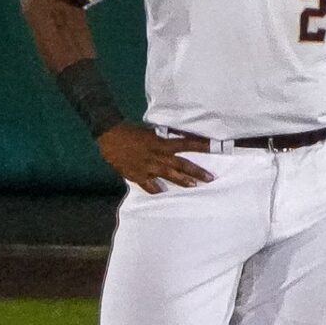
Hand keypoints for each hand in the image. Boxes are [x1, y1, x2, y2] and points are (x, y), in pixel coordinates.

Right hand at [98, 125, 213, 193]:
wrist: (110, 136)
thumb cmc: (130, 131)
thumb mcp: (150, 133)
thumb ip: (162, 140)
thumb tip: (174, 142)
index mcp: (162, 143)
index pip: (186, 144)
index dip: (201, 145)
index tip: (215, 147)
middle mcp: (158, 156)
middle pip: (182, 165)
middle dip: (197, 171)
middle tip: (211, 178)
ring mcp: (149, 167)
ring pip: (170, 176)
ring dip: (183, 182)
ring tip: (195, 186)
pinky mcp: (138, 176)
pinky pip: (150, 186)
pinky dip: (157, 190)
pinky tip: (163, 193)